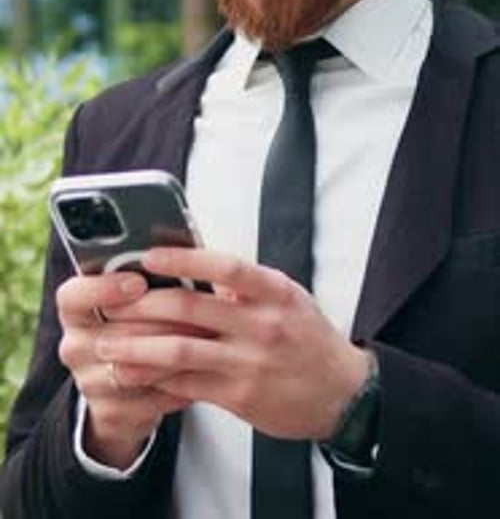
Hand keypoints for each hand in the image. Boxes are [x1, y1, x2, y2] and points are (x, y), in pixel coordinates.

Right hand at [56, 271, 203, 467]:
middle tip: (198, 310)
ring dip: (175, 352)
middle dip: (162, 321)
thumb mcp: (132, 297)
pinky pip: (151, 397)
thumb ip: (148, 278)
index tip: (139, 282)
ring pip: (135, 367)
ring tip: (208, 337)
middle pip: (115, 332)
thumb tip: (184, 255)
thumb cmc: (134, 325)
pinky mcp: (109, 413)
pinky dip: (181, 383)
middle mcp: (74, 345)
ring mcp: (88, 382)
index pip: (73, 296)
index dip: (105, 288)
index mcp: (74, 309)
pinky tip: (202, 369)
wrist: (119, 389)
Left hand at [94, 248, 370, 441]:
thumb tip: (197, 263)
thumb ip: (245, 284)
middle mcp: (262, 324)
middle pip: (191, 310)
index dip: (183, 261)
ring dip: (138, 348)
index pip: (225, 268)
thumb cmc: (308, 337)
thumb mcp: (287, 297)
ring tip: (108, 345)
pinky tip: (133, 374)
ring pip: (180, 351)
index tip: (149, 256)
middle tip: (111, 302)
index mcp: (274, 291)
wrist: (341, 392)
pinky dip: (155, 379)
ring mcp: (249, 362)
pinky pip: (187, 384)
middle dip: (143, 306)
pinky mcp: (238, 395)